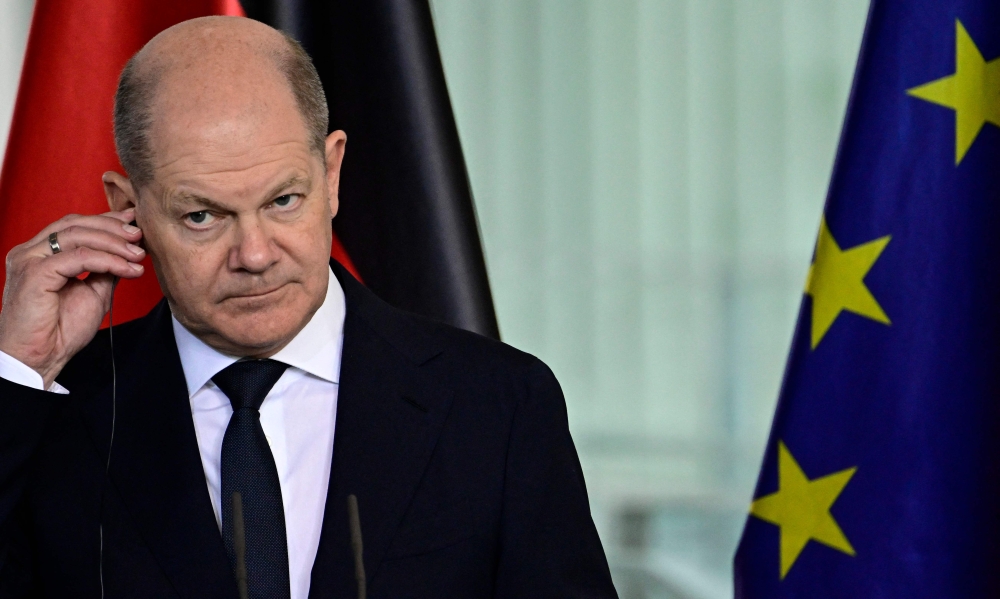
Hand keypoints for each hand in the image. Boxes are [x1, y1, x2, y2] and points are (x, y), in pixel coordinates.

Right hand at [0, 209, 145, 388]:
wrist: (40, 358)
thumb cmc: (60, 330)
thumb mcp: (93, 292)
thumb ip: (105, 269)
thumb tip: (128, 251)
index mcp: (40, 254)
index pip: (73, 224)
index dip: (105, 220)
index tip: (134, 222)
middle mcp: (30, 252)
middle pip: (75, 224)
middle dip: (113, 228)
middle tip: (139, 236)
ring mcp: (29, 260)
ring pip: (78, 236)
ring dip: (114, 244)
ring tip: (138, 256)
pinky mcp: (34, 273)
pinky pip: (79, 258)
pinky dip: (108, 261)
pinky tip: (127, 270)